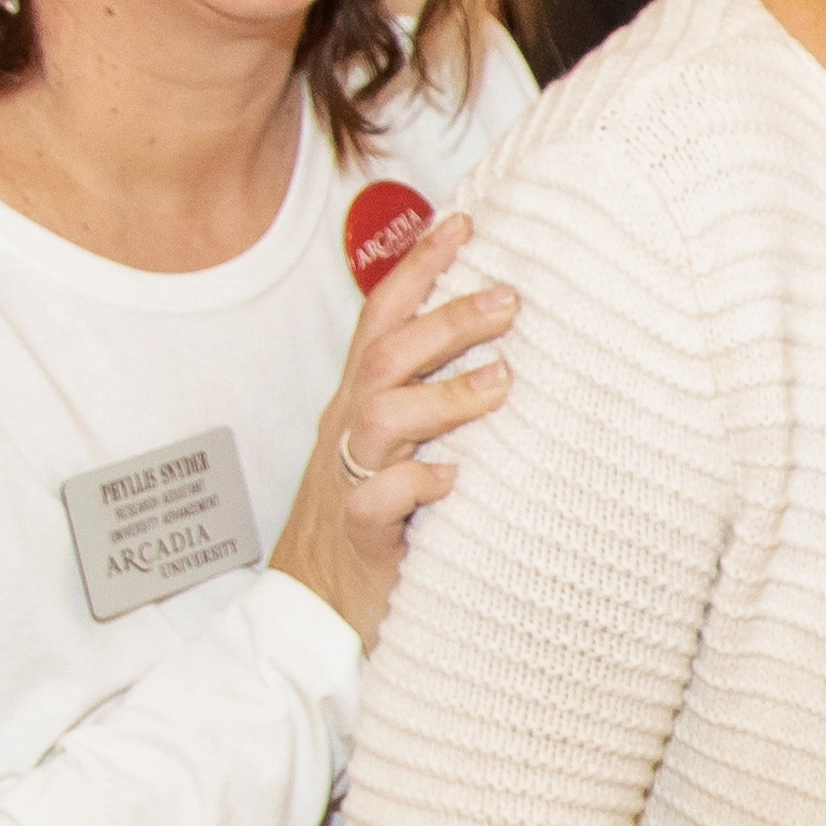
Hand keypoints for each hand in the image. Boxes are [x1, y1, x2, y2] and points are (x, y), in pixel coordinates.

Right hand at [267, 209, 511, 648]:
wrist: (314, 602)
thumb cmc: (370, 516)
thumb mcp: (396, 444)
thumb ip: (432, 394)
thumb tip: (504, 346)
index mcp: (361, 400)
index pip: (382, 317)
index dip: (417, 267)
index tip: (463, 223)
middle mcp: (353, 428)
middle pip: (387, 354)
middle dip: (446, 320)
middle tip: (510, 301)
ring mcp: (353, 476)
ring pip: (383, 416)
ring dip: (445, 395)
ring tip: (503, 383)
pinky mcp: (362, 531)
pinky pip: (379, 498)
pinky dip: (417, 483)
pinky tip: (454, 478)